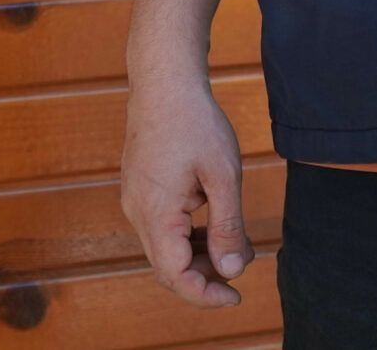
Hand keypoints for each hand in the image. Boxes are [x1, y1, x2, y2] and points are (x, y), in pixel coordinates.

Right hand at [121, 69, 252, 306]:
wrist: (164, 81)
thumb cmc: (195, 122)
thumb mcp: (223, 175)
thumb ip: (227, 227)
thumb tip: (231, 272)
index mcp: (156, 215)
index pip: (176, 277)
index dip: (206, 295)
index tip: (236, 296)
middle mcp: (137, 214)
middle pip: (168, 268)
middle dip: (205, 276)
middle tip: (241, 264)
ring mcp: (135, 201)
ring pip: (165, 249)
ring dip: (198, 256)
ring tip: (235, 243)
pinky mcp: (139, 191)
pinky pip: (161, 228)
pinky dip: (188, 236)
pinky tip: (214, 222)